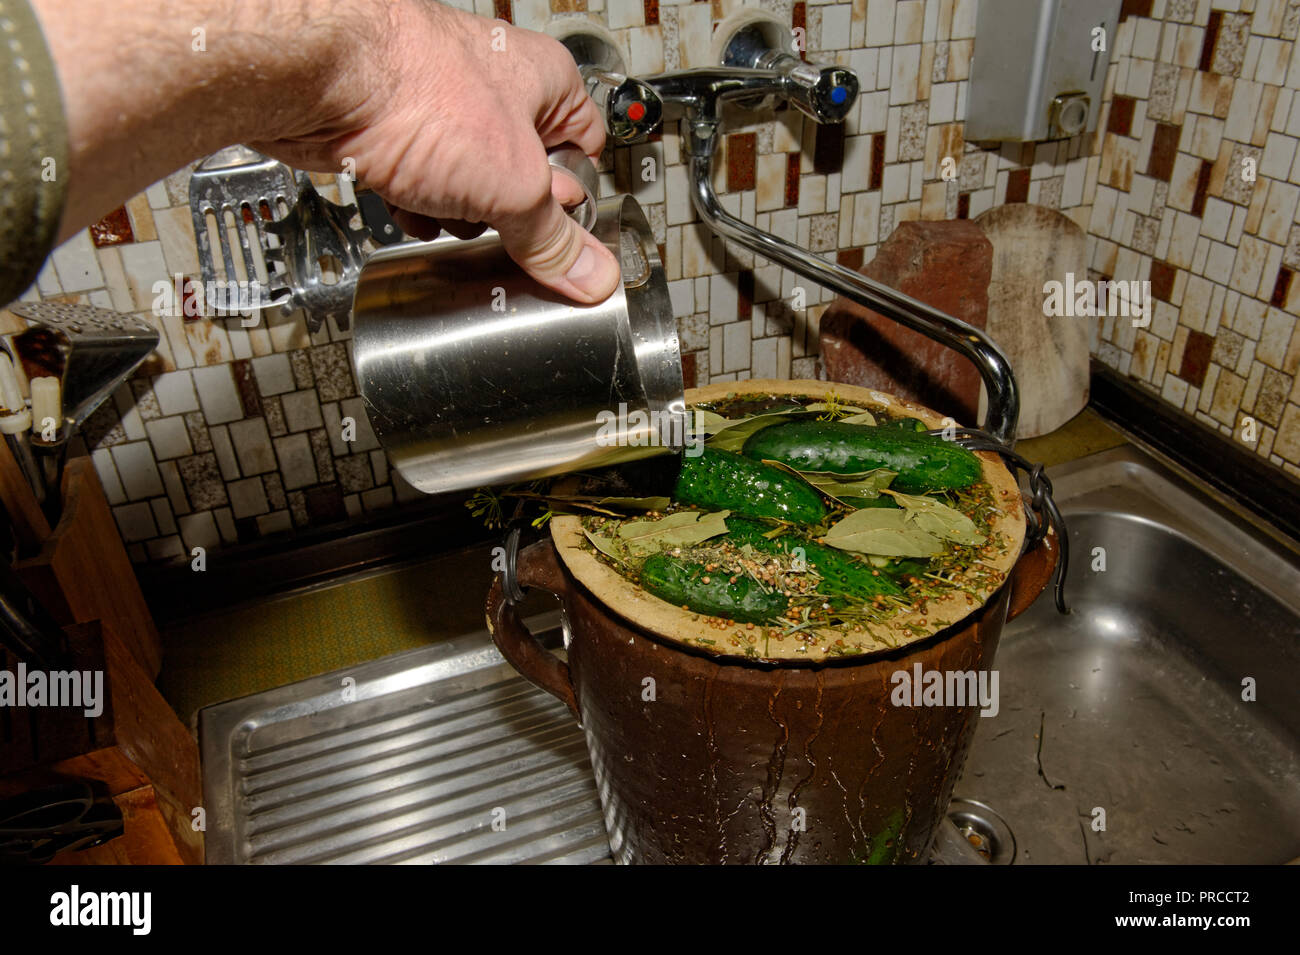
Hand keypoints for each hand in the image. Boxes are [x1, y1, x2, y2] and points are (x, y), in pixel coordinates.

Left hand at [249, 3, 619, 303]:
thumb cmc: (414, 90)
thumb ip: (554, 237)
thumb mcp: (513, 185)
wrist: (319, 80)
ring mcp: (443, 111)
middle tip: (499, 225)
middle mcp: (496, 91)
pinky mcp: (398, 135)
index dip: (578, 201)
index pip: (586, 153)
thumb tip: (593, 274)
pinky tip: (408, 206)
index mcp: (545, 82)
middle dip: (508, 215)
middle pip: (525, 179)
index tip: (568, 239)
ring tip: (444, 209)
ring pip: (471, 187)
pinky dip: (417, 204)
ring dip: (458, 213)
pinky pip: (423, 186)